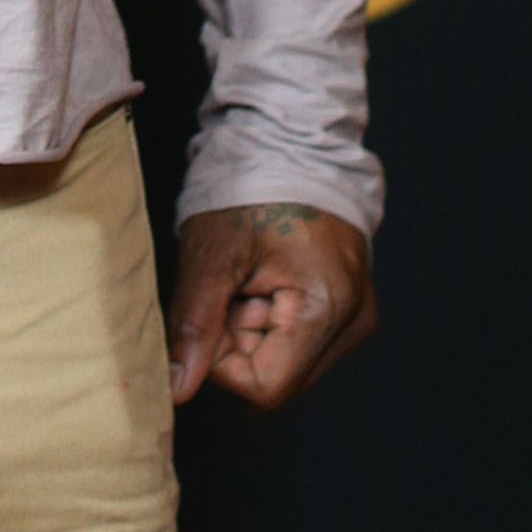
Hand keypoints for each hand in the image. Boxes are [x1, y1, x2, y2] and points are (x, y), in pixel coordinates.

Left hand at [166, 202, 377, 409]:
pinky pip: (297, 341)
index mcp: (326, 307)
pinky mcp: (347, 308)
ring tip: (247, 278)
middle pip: (277, 378)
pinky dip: (269, 319)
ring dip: (252, 332)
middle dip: (237, 343)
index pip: (264, 386)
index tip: (211, 309)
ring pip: (284, 363)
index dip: (223, 361)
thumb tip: (177, 389)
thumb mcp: (211, 252)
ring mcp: (355, 316)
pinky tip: (263, 280)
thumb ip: (194, 324)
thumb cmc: (250, 185)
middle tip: (228, 286)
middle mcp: (353, 322)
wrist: (289, 141)